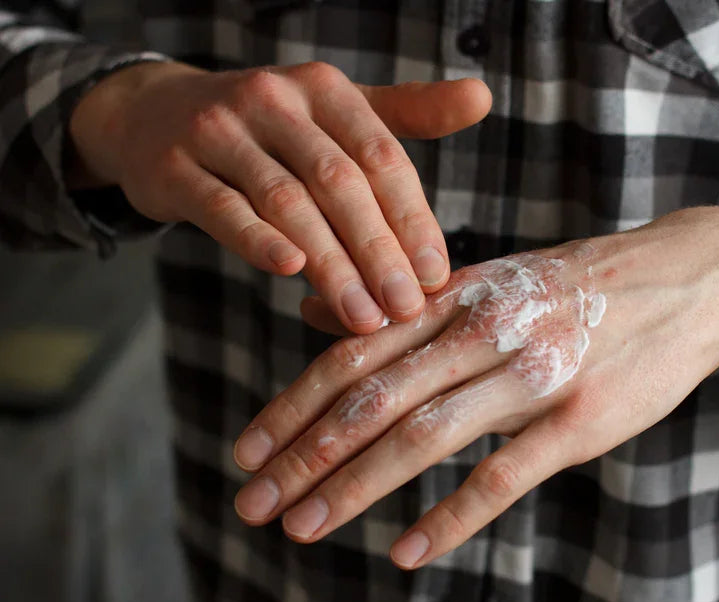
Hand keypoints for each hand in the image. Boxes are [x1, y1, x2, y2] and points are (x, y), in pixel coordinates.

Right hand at [69, 61, 491, 330]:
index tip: (436, 275)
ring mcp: (219, 130)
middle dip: (378, 251)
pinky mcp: (174, 167)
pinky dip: (256, 240)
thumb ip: (408, 112)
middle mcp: (274, 99)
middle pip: (339, 182)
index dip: (412, 218)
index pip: (381, 157)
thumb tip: (484, 97)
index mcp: (325, 90)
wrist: (155, 116)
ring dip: (330, 263)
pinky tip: (289, 273)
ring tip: (362, 316)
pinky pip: (222, 208)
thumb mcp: (337, 111)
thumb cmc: (270, 128)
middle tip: (406, 308)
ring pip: (286, 202)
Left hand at [231, 206, 718, 567]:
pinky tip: (404, 552)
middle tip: (251, 504)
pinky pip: (503, 475)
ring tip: (303, 528)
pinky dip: (449, 516)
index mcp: (456, 295)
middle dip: (304, 455)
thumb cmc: (578, 286)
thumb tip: (313, 316)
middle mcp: (483, 329)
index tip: (245, 451)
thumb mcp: (490, 278)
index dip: (293, 405)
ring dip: (354, 486)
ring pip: (424, 435)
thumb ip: (406, 305)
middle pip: (373, 398)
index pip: (354, 353)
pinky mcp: (580, 419)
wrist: (686, 277)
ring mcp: (533, 373)